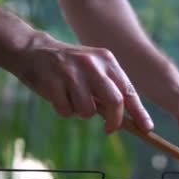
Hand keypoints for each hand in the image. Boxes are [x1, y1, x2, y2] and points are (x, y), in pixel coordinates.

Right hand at [15, 32, 152, 132]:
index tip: (147, 128)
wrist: (32, 49)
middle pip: (115, 101)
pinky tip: (58, 96)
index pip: (128, 90)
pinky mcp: (53, 81)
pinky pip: (67, 111)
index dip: (139, 112)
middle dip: (115, 121)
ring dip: (82, 113)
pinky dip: (64, 111)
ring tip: (72, 99)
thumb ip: (110, 89)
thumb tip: (129, 119)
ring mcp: (72, 72)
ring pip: (88, 111)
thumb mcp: (94, 69)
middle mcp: (92, 64)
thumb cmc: (69, 67)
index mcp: (107, 60)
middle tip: (110, 129)